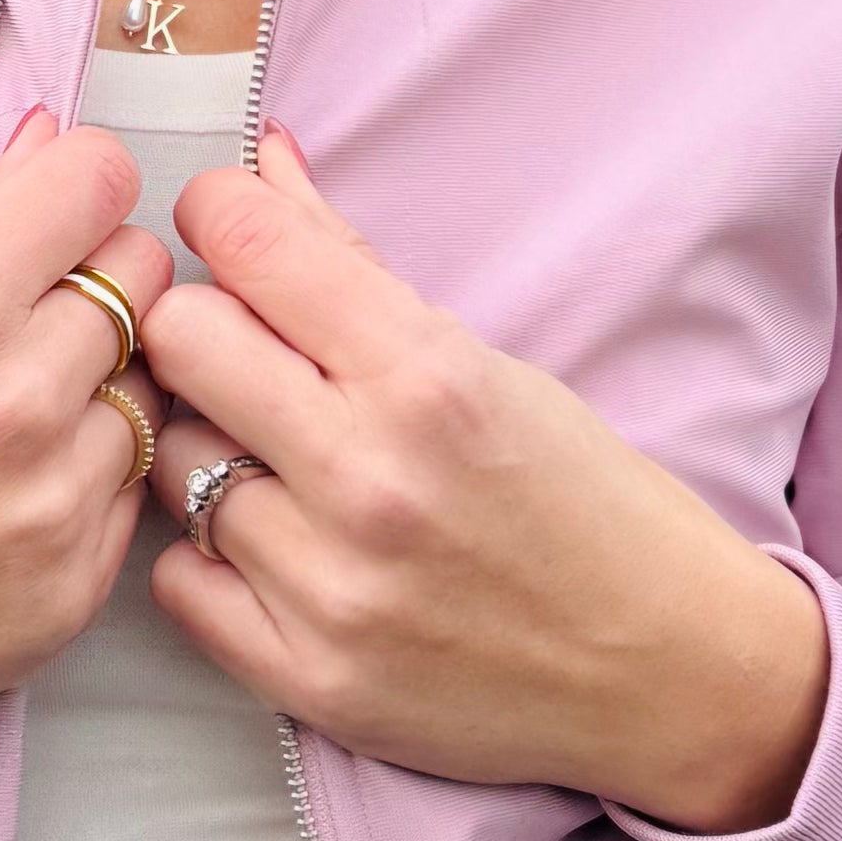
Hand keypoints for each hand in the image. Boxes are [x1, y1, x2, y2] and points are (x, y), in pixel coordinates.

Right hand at [0, 112, 168, 806]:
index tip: (49, 216)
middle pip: (144, 276)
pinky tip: (6, 494)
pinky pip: (129, 489)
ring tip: (6, 417)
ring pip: (150, 384)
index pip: (101, 179)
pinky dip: (87, 476)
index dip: (74, 190)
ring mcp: (54, 503)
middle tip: (22, 318)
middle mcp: (17, 397)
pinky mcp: (71, 591)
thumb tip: (48, 143)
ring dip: (98, 384)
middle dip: (93, 280)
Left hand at [138, 131, 826, 834]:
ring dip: (215, 449)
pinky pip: (175, 580)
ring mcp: (333, 589)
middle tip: (248, 353)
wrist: (668, 672)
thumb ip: (353, 267)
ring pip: (172, 458)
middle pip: (180, 338)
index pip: (248, 244)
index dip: (221, 217)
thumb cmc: (588, 505)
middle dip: (204, 327)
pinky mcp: (308, 677)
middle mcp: (372, 480)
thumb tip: (261, 163)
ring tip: (286, 466)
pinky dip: (211, 558)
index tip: (232, 231)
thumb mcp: (492, 365)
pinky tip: (279, 549)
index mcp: (430, 379)